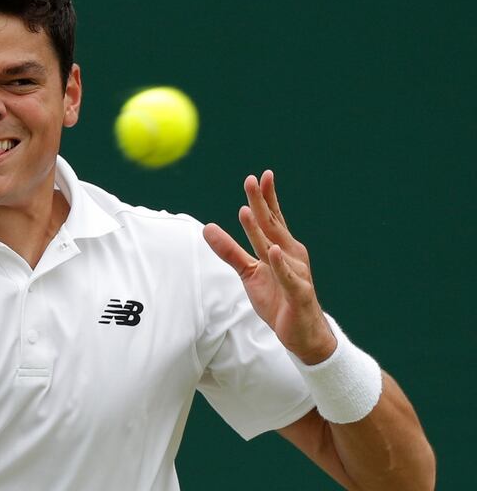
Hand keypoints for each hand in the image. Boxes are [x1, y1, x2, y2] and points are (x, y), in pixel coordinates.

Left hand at [202, 170, 335, 363]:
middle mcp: (290, 255)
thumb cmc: (278, 298)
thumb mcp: (249, 273)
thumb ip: (229, 251)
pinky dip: (281, 265)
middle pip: (272, 225)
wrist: (302, 333)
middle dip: (261, 202)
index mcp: (281, 248)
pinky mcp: (298, 293)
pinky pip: (288, 278)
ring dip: (261, 229)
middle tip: (251, 179)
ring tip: (246, 210)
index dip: (266, 198)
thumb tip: (207, 228)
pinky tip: (273, 251)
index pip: (272, 219)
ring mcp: (296, 273)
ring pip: (276, 247)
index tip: (259, 176)